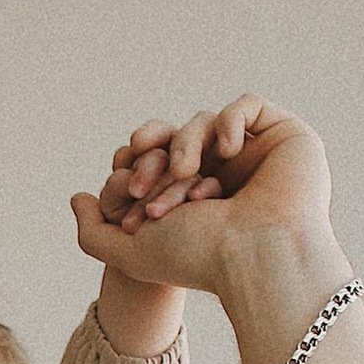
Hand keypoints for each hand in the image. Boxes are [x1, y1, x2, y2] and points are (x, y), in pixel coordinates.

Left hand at [70, 97, 336, 296]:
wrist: (259, 258)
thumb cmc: (201, 259)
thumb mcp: (130, 252)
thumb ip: (93, 233)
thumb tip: (78, 197)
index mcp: (201, 201)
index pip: (161, 164)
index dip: (139, 167)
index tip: (127, 190)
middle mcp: (231, 176)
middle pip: (180, 140)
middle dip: (154, 157)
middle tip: (144, 182)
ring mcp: (259, 155)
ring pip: (208, 123)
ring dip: (186, 144)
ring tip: (186, 174)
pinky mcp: (286, 136)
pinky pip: (248, 105)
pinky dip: (228, 120)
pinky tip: (226, 151)